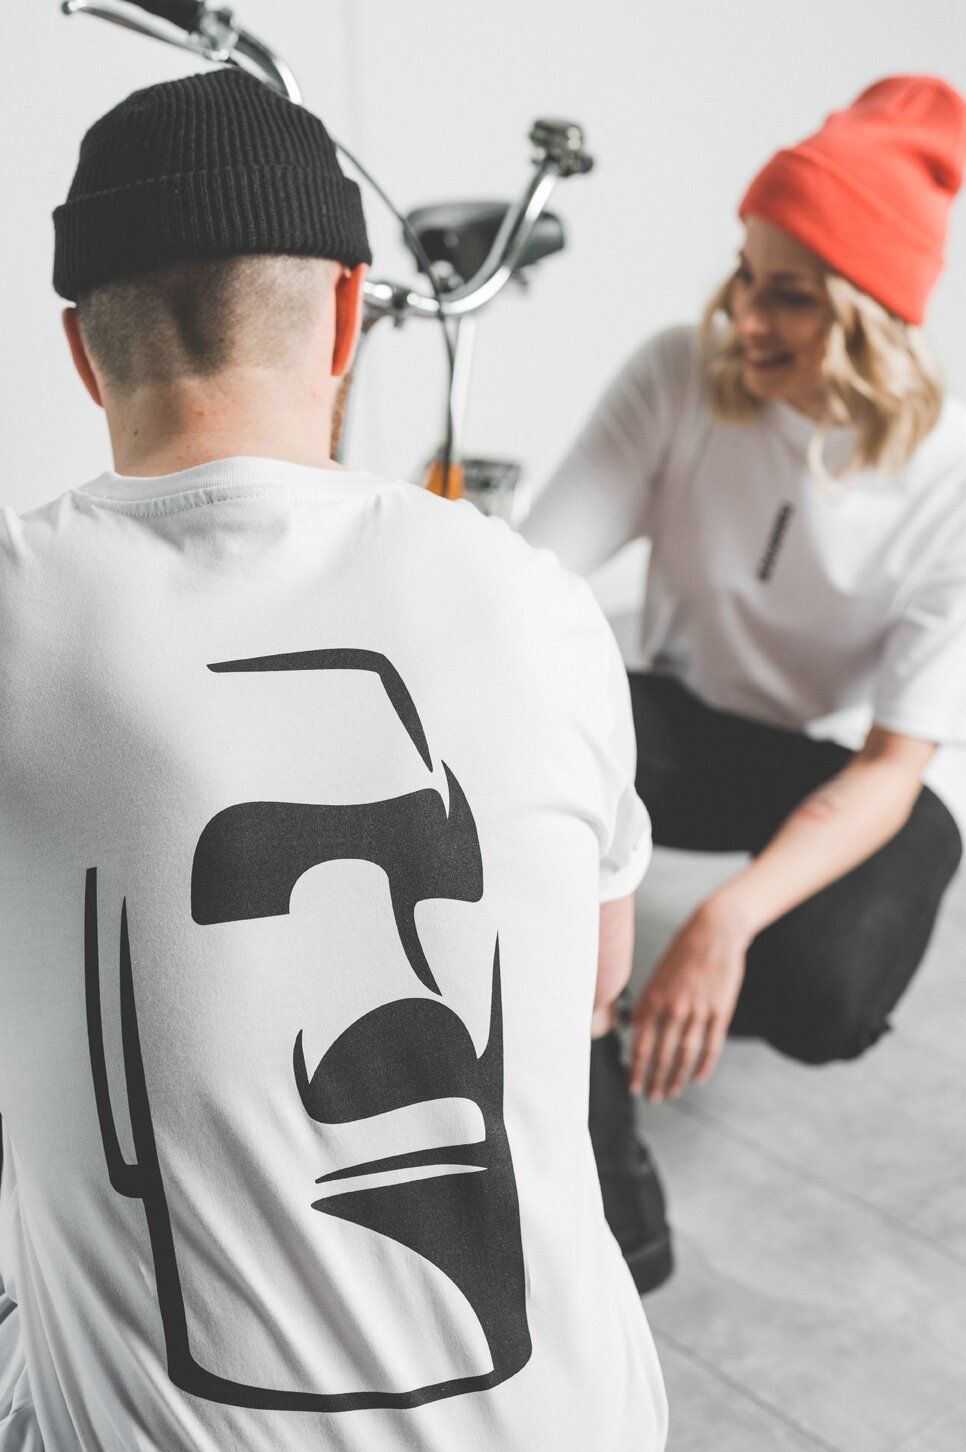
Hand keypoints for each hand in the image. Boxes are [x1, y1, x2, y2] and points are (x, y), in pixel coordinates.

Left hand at [628, 895, 751, 1101]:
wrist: (714, 932)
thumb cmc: (681, 954)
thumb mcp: (656, 976)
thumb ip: (645, 1004)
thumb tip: (632, 1028)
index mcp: (653, 999)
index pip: (641, 1045)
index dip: (636, 1070)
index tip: (632, 1086)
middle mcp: (673, 1008)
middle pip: (662, 1056)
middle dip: (654, 1081)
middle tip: (651, 1099)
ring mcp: (698, 1011)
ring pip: (685, 1055)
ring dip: (676, 1079)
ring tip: (671, 1093)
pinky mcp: (720, 1012)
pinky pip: (710, 1047)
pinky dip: (702, 1067)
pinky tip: (696, 1079)